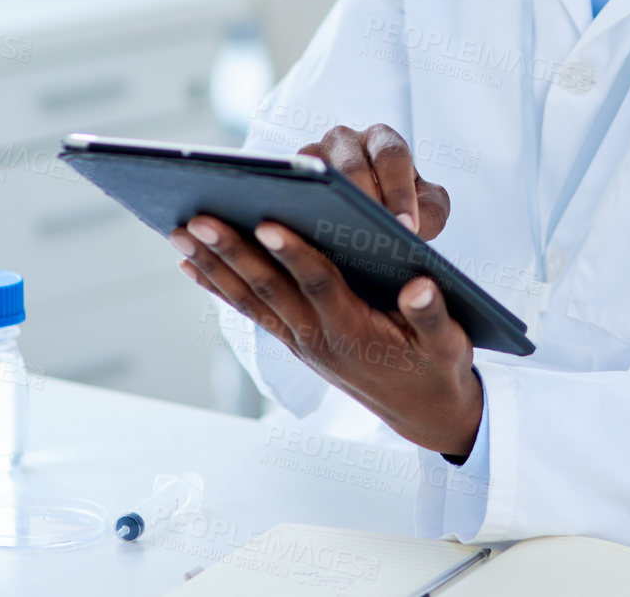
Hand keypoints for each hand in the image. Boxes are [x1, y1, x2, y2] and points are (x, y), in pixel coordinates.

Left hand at [171, 215, 482, 458]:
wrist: (422, 411)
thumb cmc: (436, 366)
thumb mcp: (449, 344)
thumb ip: (432, 315)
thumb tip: (420, 287)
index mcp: (355, 330)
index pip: (319, 284)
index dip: (293, 254)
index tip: (267, 223)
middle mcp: (318, 337)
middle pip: (269, 287)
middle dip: (232, 252)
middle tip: (198, 219)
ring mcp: (300, 340)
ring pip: (249, 297)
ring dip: (214, 265)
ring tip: (180, 232)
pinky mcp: (292, 339)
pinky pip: (248, 309)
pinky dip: (218, 286)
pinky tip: (190, 263)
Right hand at [301, 124, 450, 239]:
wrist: (367, 213)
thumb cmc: (399, 205)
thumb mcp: (426, 208)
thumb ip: (432, 214)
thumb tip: (411, 230)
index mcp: (383, 140)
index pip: (392, 157)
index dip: (400, 192)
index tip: (406, 227)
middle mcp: (345, 140)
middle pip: (352, 166)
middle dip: (365, 201)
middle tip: (375, 237)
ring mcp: (314, 155)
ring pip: (320, 177)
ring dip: (332, 208)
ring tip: (343, 243)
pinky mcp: (292, 175)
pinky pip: (295, 190)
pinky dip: (304, 214)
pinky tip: (313, 245)